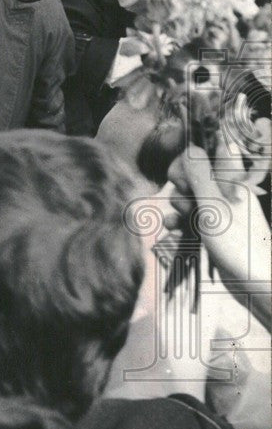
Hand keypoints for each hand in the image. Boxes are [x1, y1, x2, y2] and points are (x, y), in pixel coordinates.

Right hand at [165, 111, 271, 329]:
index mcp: (232, 180)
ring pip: (188, 198)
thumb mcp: (213, 206)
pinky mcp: (211, 228)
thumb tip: (191, 148)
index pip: (212, 151)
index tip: (178, 171)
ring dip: (177, 209)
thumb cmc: (237, 242)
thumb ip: (200, 176)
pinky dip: (180, 224)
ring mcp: (218, 210)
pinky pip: (189, 218)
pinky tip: (175, 232)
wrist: (253, 281)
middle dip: (181, 189)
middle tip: (186, 203)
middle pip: (194, 176)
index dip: (191, 156)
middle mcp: (226, 191)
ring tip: (179, 223)